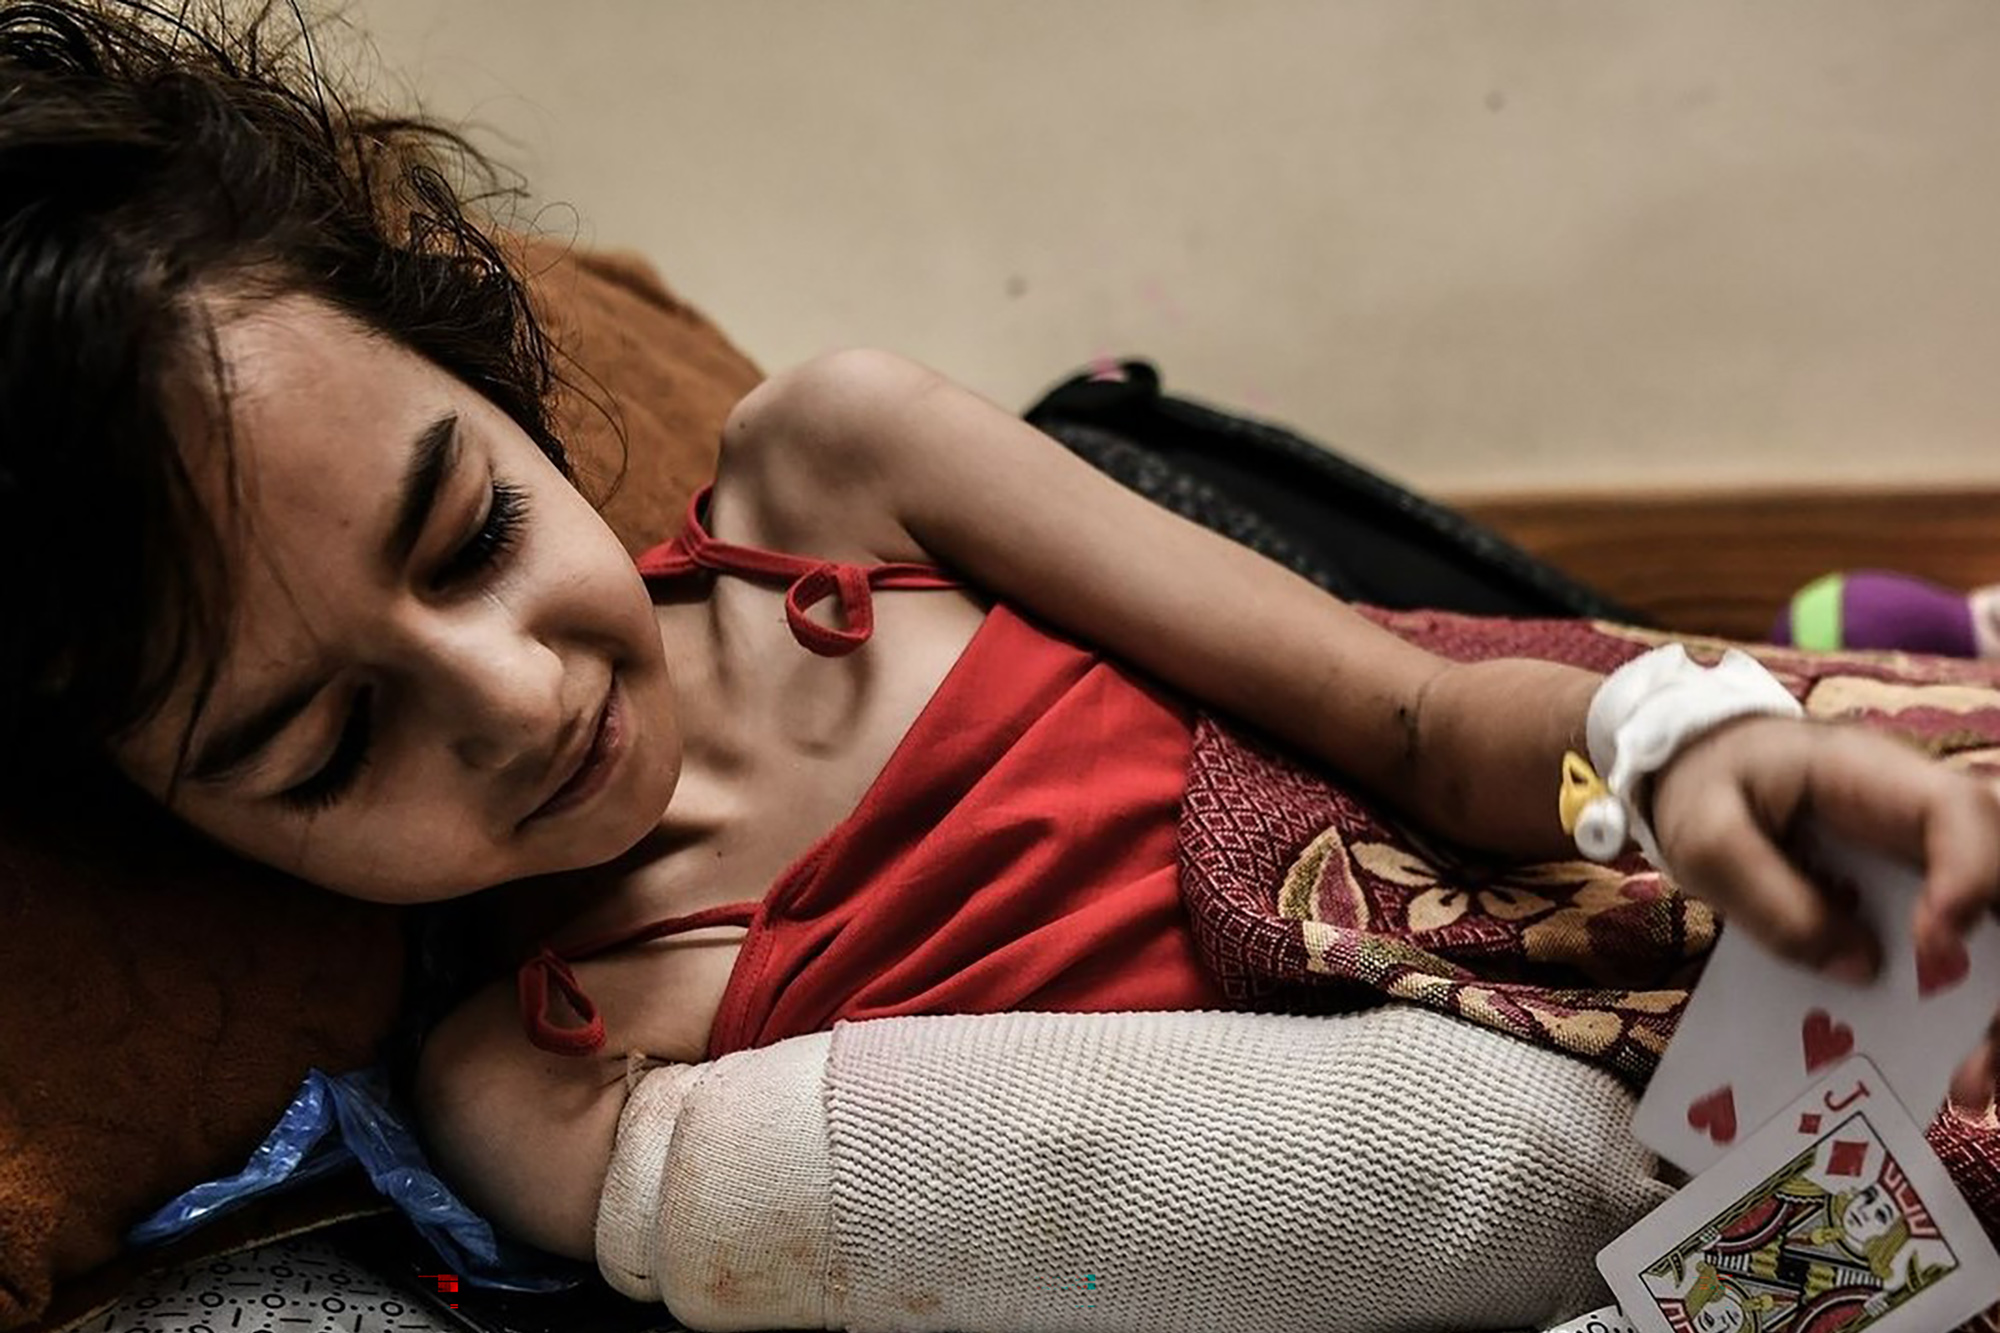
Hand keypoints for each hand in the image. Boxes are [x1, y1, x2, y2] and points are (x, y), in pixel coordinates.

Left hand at [1648, 715, 1999, 1113]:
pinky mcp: (1924, 907)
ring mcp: (1935, 867)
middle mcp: (1928, 823)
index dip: (1969, 875)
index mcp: (1876, 779)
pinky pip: (1964, 960)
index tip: (1935, 946)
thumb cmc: (1710, 787)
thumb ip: (1769, 895)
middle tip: (1973, 1064)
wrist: (1707, 770)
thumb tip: (1858, 968)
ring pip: (1998, 935)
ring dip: (1991, 1011)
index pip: (1958, 813)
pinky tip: (1948, 1071)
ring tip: (1967, 1087)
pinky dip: (1964, 1014)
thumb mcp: (1707, 835)